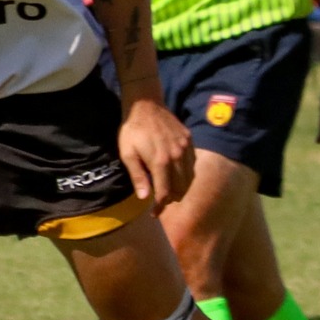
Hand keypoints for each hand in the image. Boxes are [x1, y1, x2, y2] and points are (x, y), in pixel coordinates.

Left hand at [118, 97, 194, 212]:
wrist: (145, 106)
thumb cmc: (132, 131)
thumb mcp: (127, 153)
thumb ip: (137, 176)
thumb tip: (145, 198)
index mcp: (160, 161)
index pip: (165, 193)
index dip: (160, 206)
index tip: (154, 213)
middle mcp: (177, 156)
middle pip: (181, 188)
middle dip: (171, 199)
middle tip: (160, 202)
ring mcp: (186, 148)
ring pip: (189, 178)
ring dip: (181, 188)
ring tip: (169, 191)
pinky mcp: (190, 141)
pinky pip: (192, 164)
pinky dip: (186, 174)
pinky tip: (176, 175)